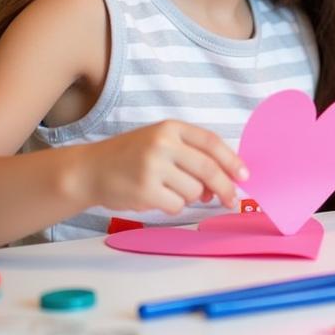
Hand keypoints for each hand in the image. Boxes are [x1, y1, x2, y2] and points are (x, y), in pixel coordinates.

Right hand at [80, 121, 245, 214]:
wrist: (89, 170)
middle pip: (209, 169)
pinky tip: (157, 198)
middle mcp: (162, 144)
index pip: (211, 142)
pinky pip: (177, 205)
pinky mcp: (144, 190)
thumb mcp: (160, 142)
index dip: (232, 160)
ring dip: (191, 197)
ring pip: (194, 191)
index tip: (245, 175)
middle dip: (226, 187)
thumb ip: (192, 154)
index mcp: (170, 128)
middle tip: (232, 199)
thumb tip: (227, 180)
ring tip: (170, 189)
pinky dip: (174, 206)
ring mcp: (152, 167)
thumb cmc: (131, 157)